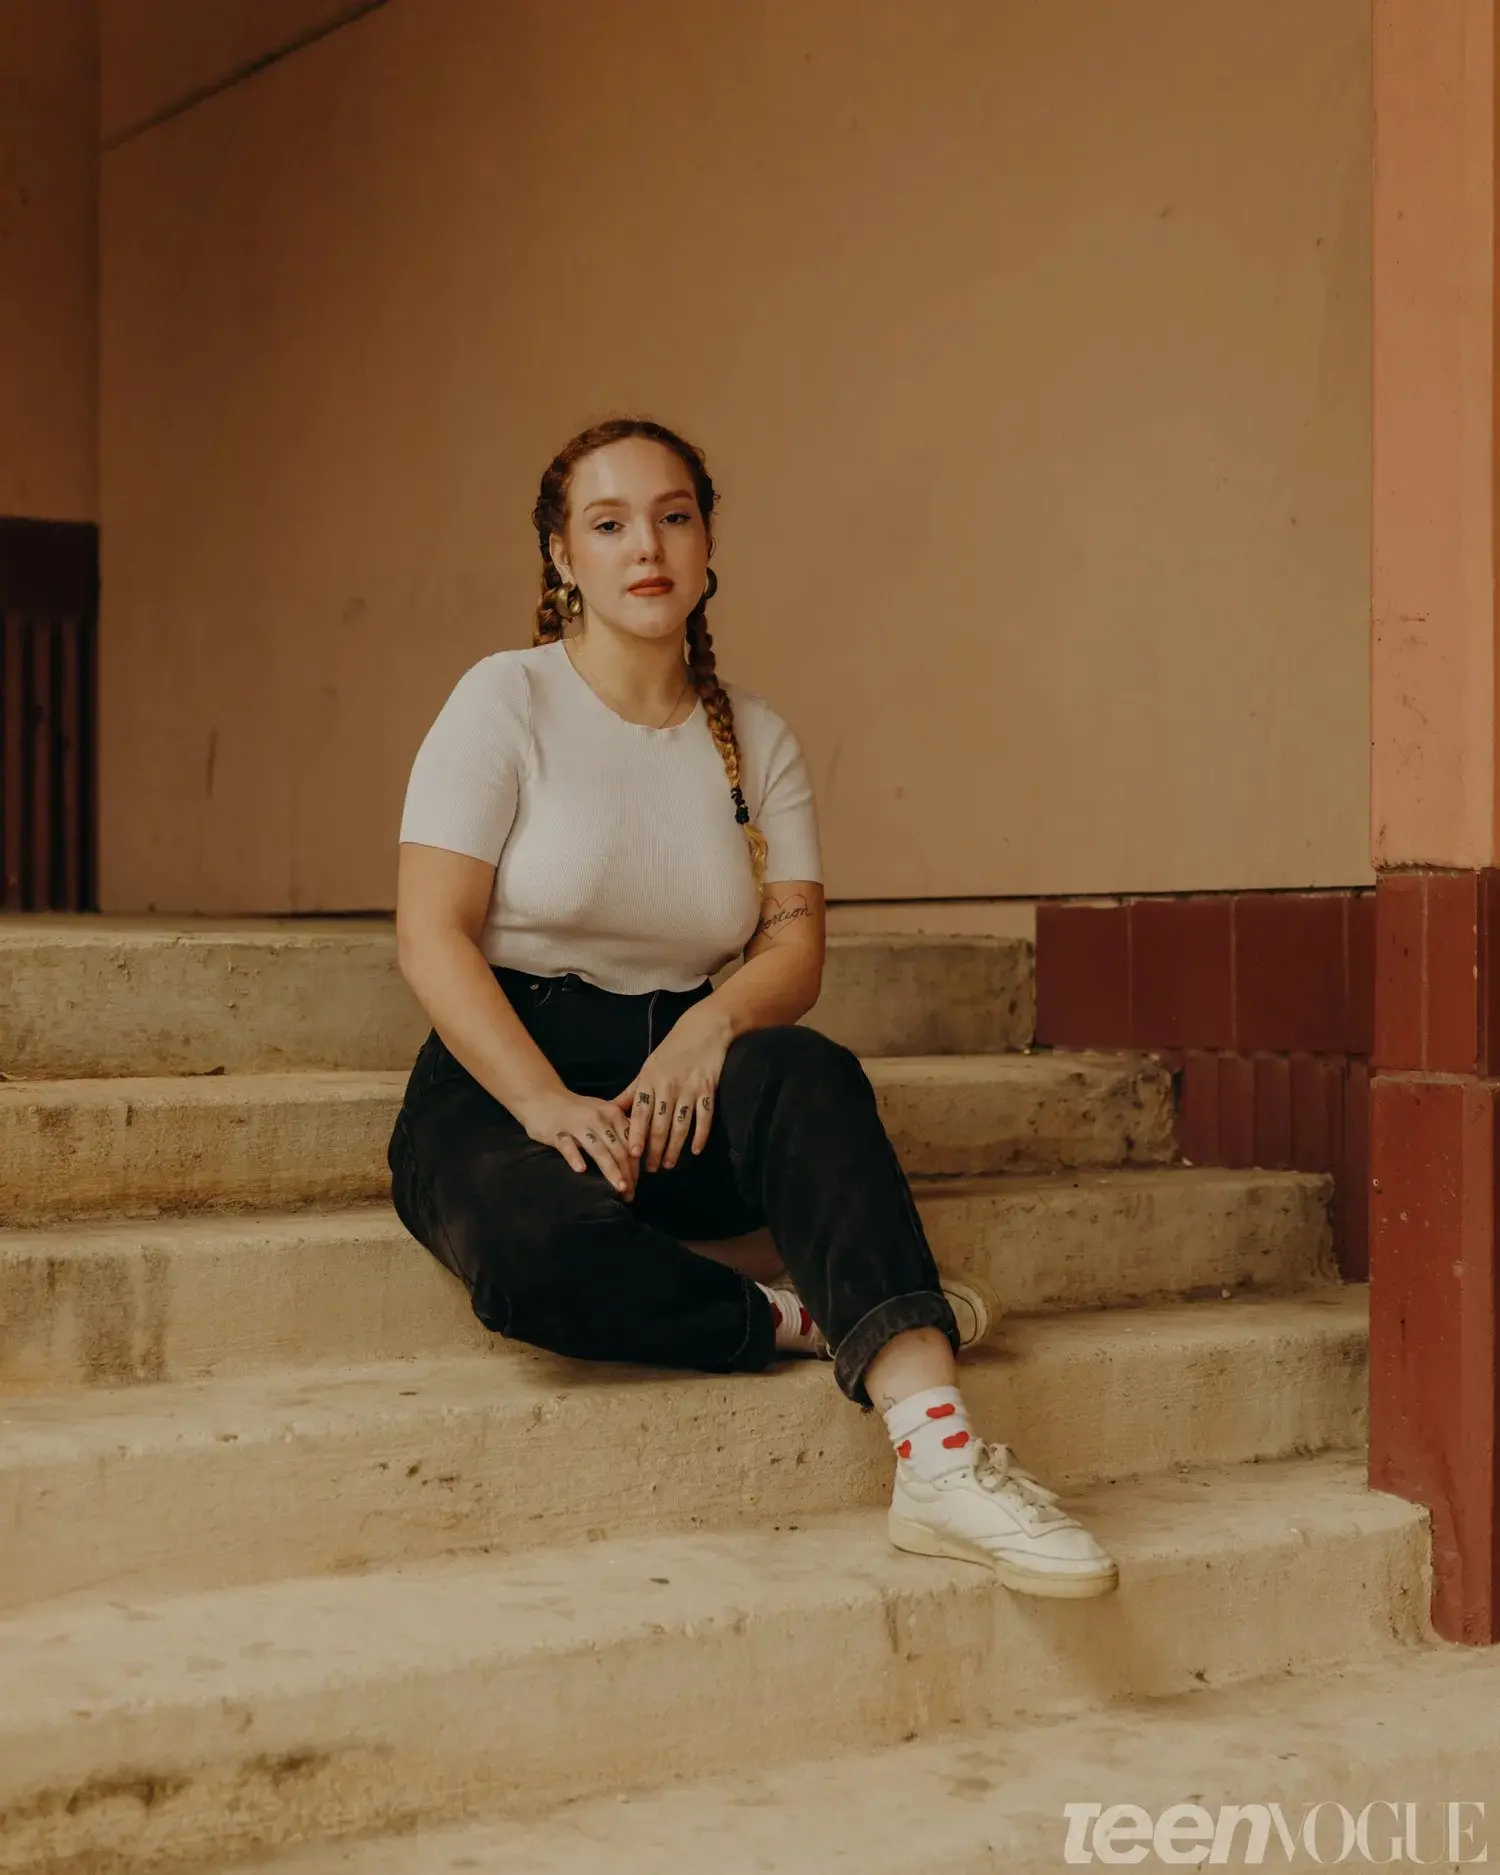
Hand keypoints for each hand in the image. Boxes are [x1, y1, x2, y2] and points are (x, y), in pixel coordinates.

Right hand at [512, 1090, 637, 1197]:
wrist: (541, 1096)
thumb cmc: (575, 1110)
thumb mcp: (601, 1113)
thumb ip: (617, 1130)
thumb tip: (635, 1158)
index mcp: (612, 1113)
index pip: (629, 1142)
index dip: (635, 1165)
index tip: (636, 1185)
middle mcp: (598, 1118)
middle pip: (617, 1149)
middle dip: (627, 1173)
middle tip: (630, 1194)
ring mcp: (577, 1124)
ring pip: (598, 1149)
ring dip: (611, 1170)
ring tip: (618, 1188)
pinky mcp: (557, 1131)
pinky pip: (567, 1145)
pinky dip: (575, 1157)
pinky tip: (581, 1170)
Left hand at [614, 1007, 731, 1174]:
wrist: (702, 1030)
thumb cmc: (671, 1051)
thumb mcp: (647, 1069)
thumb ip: (632, 1093)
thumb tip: (612, 1111)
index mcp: (649, 1081)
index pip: (640, 1113)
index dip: (636, 1135)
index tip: (632, 1155)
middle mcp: (668, 1086)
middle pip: (660, 1124)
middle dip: (654, 1149)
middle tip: (650, 1169)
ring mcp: (689, 1089)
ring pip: (680, 1125)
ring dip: (674, 1148)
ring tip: (668, 1165)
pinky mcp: (708, 1089)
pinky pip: (704, 1117)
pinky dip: (700, 1135)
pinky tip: (695, 1150)